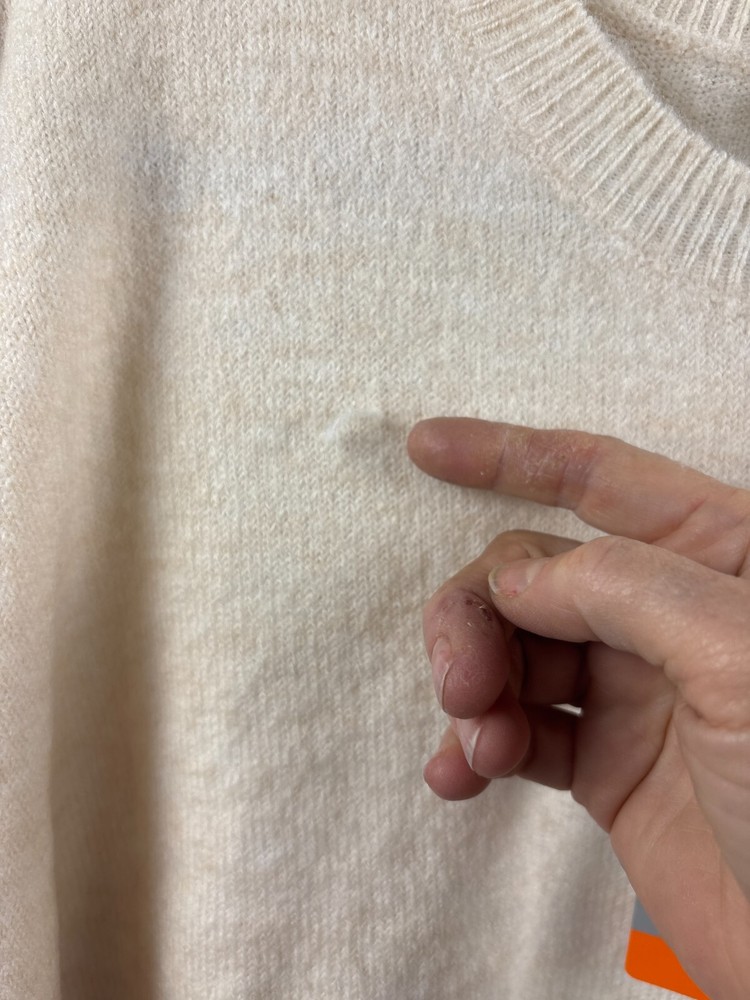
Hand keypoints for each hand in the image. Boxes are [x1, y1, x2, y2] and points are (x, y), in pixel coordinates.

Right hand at [408, 417, 749, 999]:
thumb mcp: (740, 655)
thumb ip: (627, 588)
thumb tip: (520, 576)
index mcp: (722, 558)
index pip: (602, 477)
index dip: (508, 455)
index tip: (427, 447)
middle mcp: (672, 614)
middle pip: (534, 575)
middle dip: (479, 615)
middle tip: (463, 680)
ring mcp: (637, 690)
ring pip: (515, 650)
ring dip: (476, 687)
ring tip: (476, 743)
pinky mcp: (609, 765)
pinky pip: (520, 732)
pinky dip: (477, 747)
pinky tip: (457, 774)